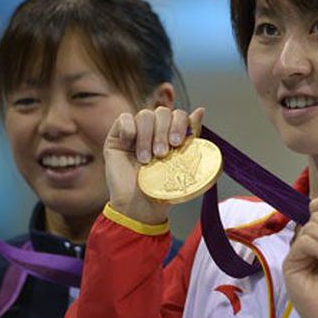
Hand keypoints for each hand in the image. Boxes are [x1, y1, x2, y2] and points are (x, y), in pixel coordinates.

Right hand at [104, 107, 204, 224]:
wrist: (139, 207)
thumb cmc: (161, 188)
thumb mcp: (182, 161)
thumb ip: (190, 135)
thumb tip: (200, 110)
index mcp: (171, 134)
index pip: (178, 115)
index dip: (180, 124)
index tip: (178, 143)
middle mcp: (154, 130)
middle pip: (162, 112)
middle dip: (164, 132)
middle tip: (162, 154)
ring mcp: (135, 132)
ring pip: (145, 115)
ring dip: (148, 136)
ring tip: (147, 159)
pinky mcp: (117, 137)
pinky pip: (124, 118)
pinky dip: (129, 128)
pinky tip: (130, 144)